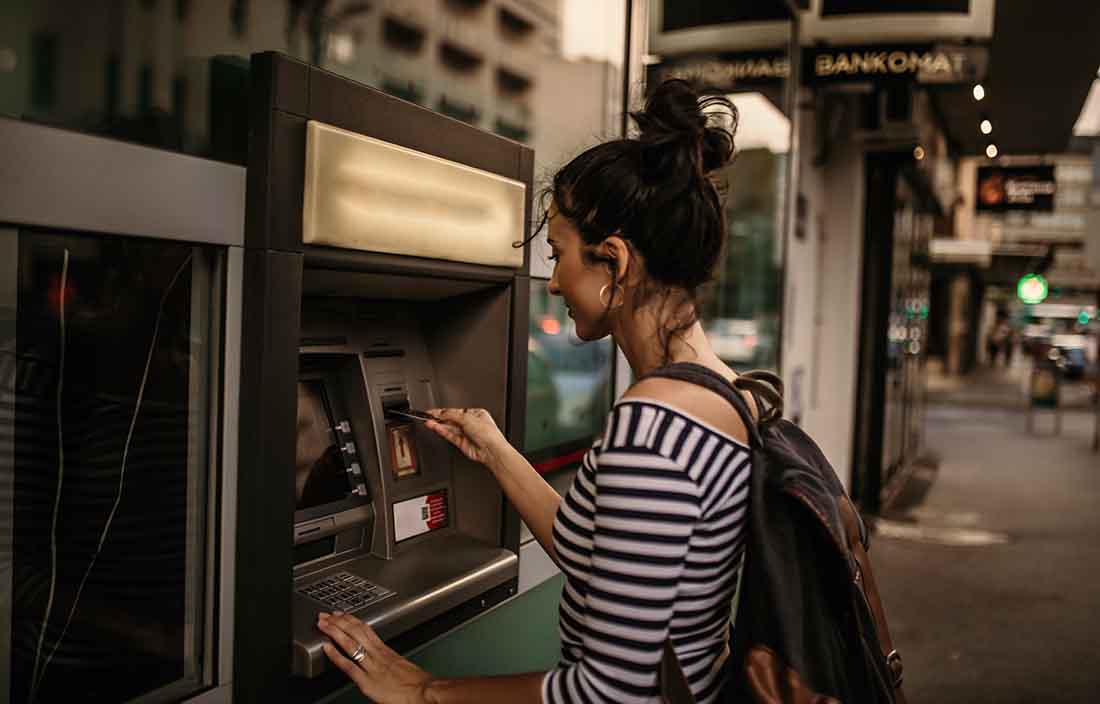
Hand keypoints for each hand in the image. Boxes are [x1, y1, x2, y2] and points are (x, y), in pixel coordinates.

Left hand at [317, 612, 432, 703]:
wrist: (424, 692)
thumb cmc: (417, 683)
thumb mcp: (403, 666)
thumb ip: (391, 661)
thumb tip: (385, 661)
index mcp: (386, 651)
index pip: (366, 630)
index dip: (352, 621)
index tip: (342, 614)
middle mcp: (377, 655)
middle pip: (356, 632)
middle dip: (339, 622)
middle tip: (326, 615)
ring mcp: (371, 667)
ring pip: (350, 644)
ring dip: (334, 632)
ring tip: (323, 624)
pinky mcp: (367, 682)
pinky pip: (349, 666)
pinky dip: (336, 655)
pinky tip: (326, 648)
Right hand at [425, 408, 508, 468]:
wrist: (491, 450)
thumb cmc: (488, 433)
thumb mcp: (468, 418)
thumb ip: (452, 415)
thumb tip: (441, 413)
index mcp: (476, 414)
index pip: (456, 411)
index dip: (444, 411)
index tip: (433, 411)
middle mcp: (471, 424)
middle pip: (451, 419)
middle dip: (439, 418)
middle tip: (427, 416)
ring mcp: (466, 434)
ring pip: (449, 428)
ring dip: (438, 424)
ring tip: (428, 422)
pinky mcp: (461, 443)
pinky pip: (449, 435)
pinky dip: (441, 431)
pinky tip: (434, 427)